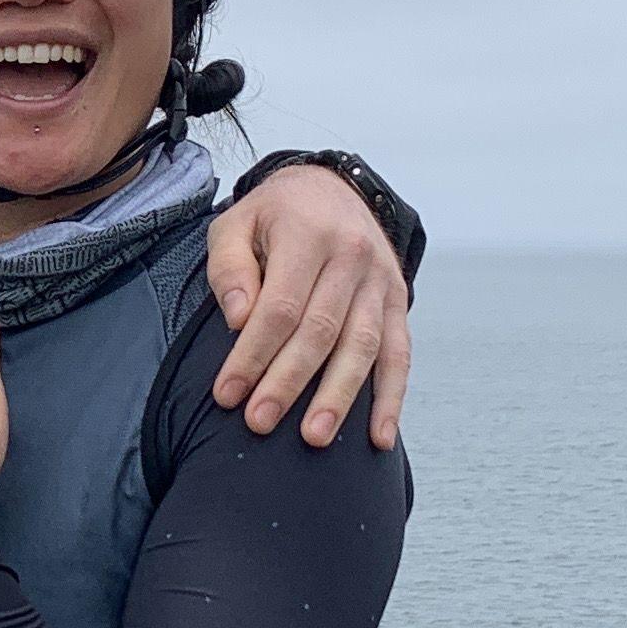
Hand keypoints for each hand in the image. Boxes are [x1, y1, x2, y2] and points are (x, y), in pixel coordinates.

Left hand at [205, 165, 409, 450]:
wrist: (333, 188)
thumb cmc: (275, 216)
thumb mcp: (236, 222)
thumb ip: (230, 267)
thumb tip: (239, 319)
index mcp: (309, 234)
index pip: (280, 306)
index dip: (252, 353)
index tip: (227, 393)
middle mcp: (353, 257)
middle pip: (320, 331)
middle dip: (288, 382)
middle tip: (259, 423)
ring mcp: (381, 281)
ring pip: (362, 347)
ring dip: (338, 397)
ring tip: (314, 440)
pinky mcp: (399, 302)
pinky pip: (399, 355)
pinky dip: (391, 398)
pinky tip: (379, 438)